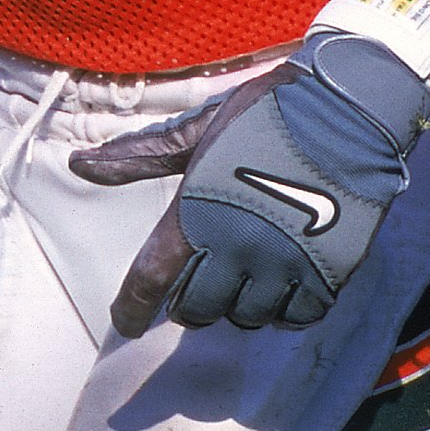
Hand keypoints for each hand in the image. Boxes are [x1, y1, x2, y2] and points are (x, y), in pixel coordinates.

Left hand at [69, 34, 429, 335]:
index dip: (133, 309)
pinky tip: (286, 283)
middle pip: (198, 310)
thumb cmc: (269, 112)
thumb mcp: (199, 129)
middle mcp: (237, 245)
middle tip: (204, 280)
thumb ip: (141, 157)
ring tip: (249, 275)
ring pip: (247, 316)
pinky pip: (296, 316)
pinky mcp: (329, 270)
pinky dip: (286, 308)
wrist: (351, 105)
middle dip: (193, 303)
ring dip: (240, 304)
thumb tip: (78, 163)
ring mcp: (285, 262)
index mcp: (198, 212)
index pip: (152, 280)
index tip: (127, 324)